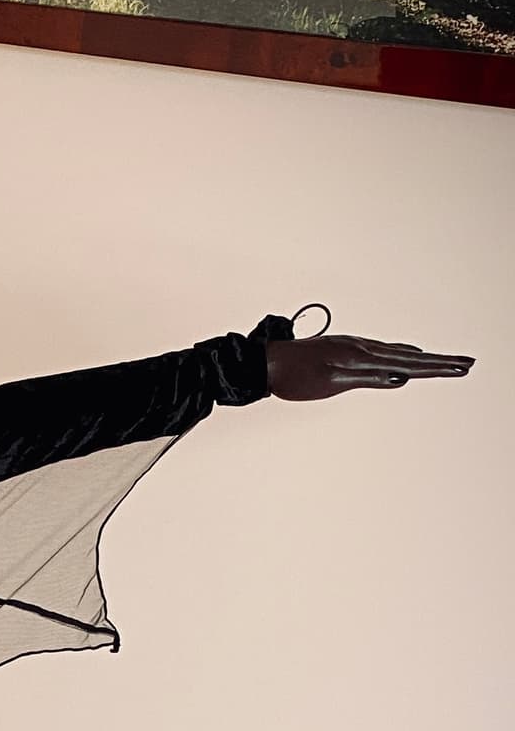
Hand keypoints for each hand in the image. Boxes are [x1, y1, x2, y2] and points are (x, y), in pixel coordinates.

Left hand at [265, 334, 472, 400]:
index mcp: (362, 356)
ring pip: (398, 353)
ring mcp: (354, 348)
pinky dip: (401, 354)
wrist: (263, 364)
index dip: (437, 367)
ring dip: (424, 358)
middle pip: (409, 357)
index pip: (409, 363)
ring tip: (446, 361)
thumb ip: (368, 378)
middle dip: (440, 362)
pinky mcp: (345, 351)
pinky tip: (404, 356)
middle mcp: (362, 349)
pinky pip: (383, 352)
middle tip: (467, 364)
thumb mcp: (331, 381)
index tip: (462, 368)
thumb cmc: (293, 376)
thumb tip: (401, 377)